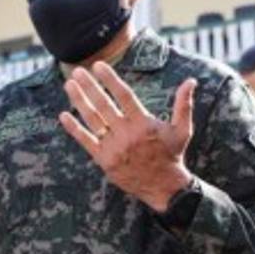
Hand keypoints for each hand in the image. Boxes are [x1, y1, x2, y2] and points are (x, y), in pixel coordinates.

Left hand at [60, 62, 194, 212]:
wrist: (162, 187)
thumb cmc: (172, 155)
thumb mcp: (183, 129)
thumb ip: (183, 104)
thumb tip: (191, 81)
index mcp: (143, 123)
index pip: (124, 95)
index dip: (110, 79)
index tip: (98, 66)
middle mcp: (126, 134)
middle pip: (103, 105)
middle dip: (89, 86)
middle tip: (77, 71)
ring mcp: (113, 147)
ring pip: (92, 120)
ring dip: (79, 101)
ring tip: (69, 85)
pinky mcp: (104, 160)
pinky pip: (85, 141)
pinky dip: (74, 128)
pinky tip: (63, 115)